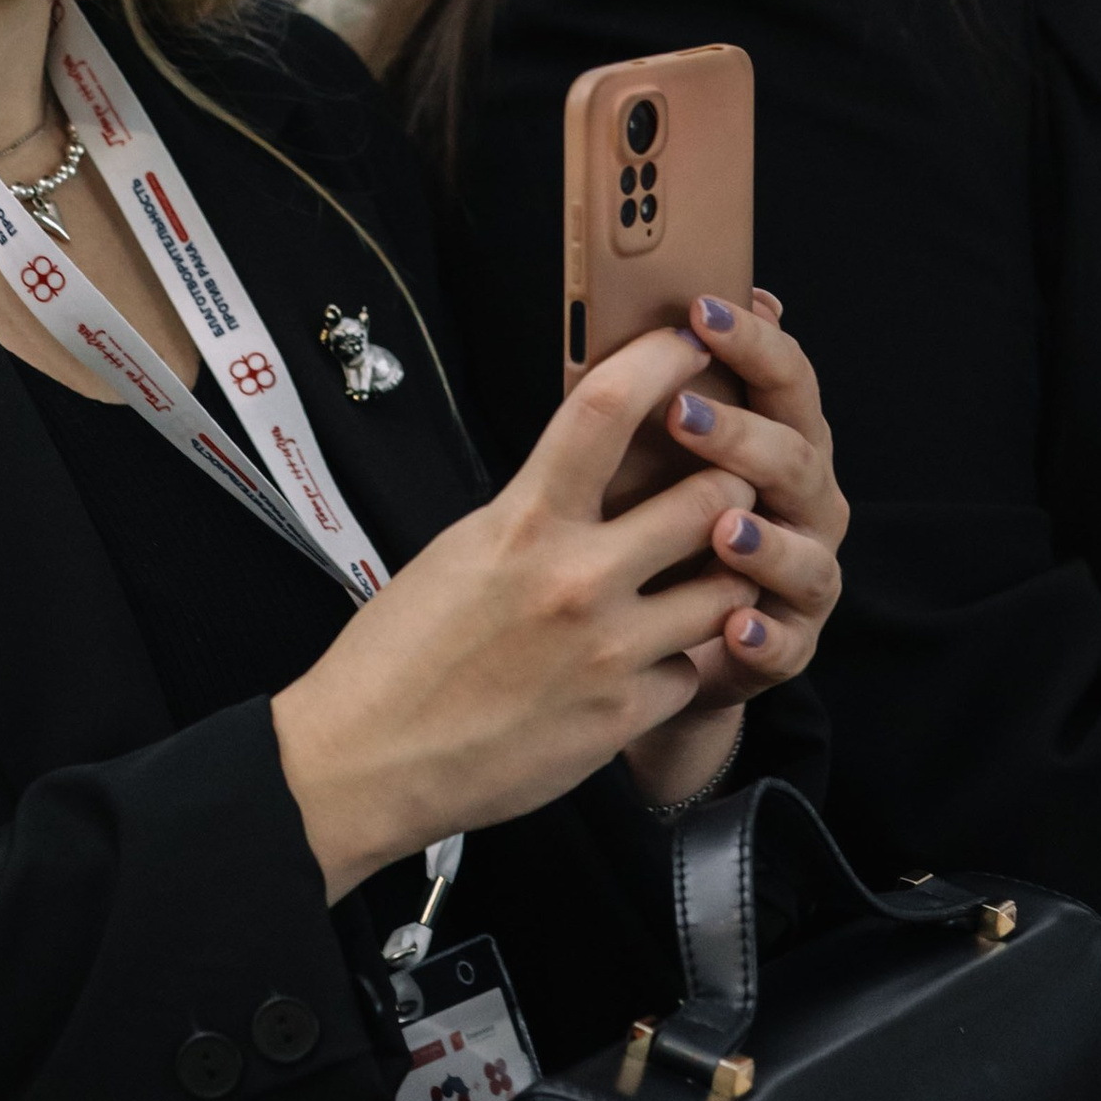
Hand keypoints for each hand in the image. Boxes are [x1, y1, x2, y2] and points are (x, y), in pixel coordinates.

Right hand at [272, 324, 779, 897]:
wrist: (369, 760)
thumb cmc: (401, 653)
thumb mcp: (463, 548)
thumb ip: (537, 509)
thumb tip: (594, 472)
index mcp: (522, 522)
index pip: (605, 410)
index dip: (663, 360)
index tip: (693, 339)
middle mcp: (575, 579)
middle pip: (709, 498)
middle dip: (731, 485)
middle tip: (728, 486)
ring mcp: (608, 650)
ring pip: (726, 589)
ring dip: (723, 577)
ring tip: (701, 576)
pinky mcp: (623, 715)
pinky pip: (692, 670)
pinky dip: (680, 662)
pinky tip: (647, 662)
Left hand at [621, 288, 845, 807]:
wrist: (662, 638)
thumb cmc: (655, 524)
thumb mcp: (655, 456)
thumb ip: (668, 392)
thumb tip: (650, 303)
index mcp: (781, 440)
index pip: (785, 377)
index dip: (751, 341)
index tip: (701, 311)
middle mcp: (806, 502)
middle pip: (795, 457)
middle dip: (740, 434)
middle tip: (681, 416)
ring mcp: (805, 575)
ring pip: (805, 552)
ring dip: (767, 539)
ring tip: (724, 528)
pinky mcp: (789, 644)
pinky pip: (788, 642)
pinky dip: (764, 634)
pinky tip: (734, 625)